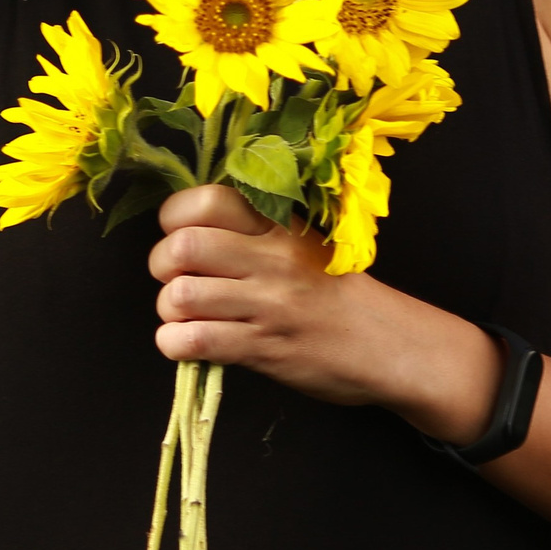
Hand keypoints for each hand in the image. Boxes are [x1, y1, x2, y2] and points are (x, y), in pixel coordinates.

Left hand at [147, 184, 500, 443]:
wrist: (389, 345)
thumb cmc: (340, 294)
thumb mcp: (305, 243)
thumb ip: (254, 231)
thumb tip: (189, 229)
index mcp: (278, 225)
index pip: (205, 201)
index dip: (175, 218)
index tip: (179, 235)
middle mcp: (270, 259)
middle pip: (182, 247)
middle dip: (162, 267)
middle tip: (175, 280)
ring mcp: (266, 305)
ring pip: (180, 296)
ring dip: (169, 311)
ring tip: (185, 317)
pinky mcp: (263, 348)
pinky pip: (194, 341)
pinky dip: (175, 343)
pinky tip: (187, 344)